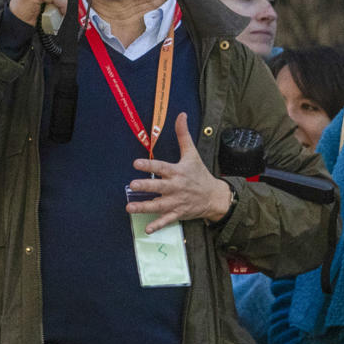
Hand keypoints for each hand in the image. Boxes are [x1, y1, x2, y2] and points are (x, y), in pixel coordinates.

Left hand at [128, 114, 233, 233]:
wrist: (214, 196)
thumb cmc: (199, 174)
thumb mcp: (192, 153)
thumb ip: (183, 134)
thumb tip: (181, 114)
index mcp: (178, 172)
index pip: (161, 167)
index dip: (149, 165)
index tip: (136, 163)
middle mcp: (176, 187)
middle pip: (159, 187)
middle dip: (146, 186)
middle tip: (132, 184)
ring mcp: (176, 202)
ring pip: (158, 205)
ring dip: (144, 207)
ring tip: (130, 208)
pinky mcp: (178, 213)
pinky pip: (166, 220)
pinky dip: (157, 225)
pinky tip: (146, 229)